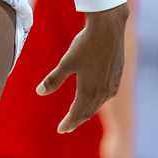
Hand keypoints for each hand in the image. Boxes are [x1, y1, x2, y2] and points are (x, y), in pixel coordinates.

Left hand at [37, 2, 127, 132]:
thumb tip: (39, 92)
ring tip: (80, 115)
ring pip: (99, 104)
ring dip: (88, 111)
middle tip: (67, 127)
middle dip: (77, 120)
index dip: (68, 123)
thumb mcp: (66, 62)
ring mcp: (111, 83)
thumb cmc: (85, 44)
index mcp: (88, 91)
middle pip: (88, 112)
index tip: (61, 130)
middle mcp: (102, 91)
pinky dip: (100, 101)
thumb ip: (53, 79)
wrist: (108, 28)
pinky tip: (98, 98)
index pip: (77, 114)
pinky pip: (108, 95)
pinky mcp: (117, 75)